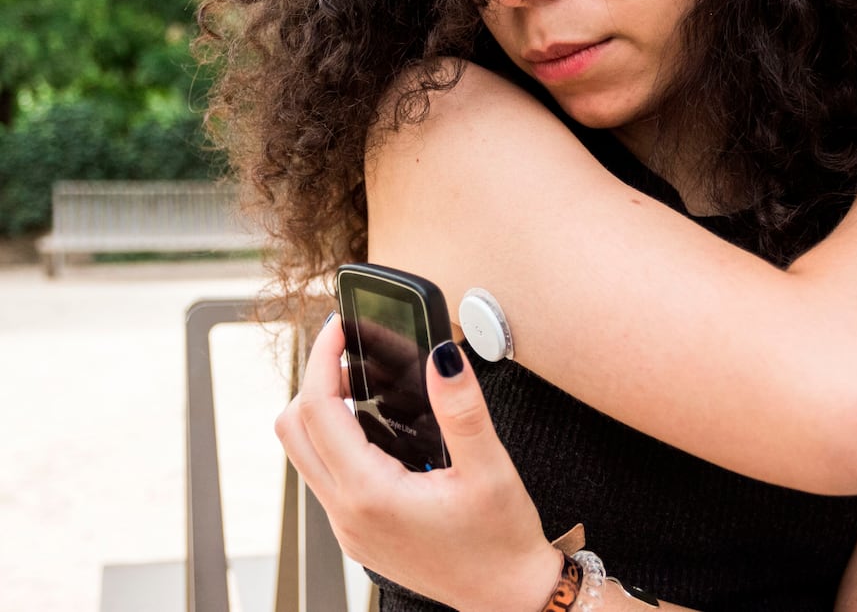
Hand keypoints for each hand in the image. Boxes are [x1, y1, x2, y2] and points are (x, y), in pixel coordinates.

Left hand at [275, 315, 562, 611]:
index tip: (338, 328)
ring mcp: (348, 527)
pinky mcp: (358, 533)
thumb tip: (442, 357)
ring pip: (303, 454)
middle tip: (348, 355)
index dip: (321, 359)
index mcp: (370, 495)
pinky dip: (334, 441)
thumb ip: (462, 409)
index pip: (318, 409)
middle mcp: (347, 514)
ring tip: (360, 385)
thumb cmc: (500, 542)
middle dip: (313, 381)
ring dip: (320, 412)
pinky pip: (324, 475)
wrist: (506, 597)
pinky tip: (374, 429)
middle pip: (292, 430)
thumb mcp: (489, 468)